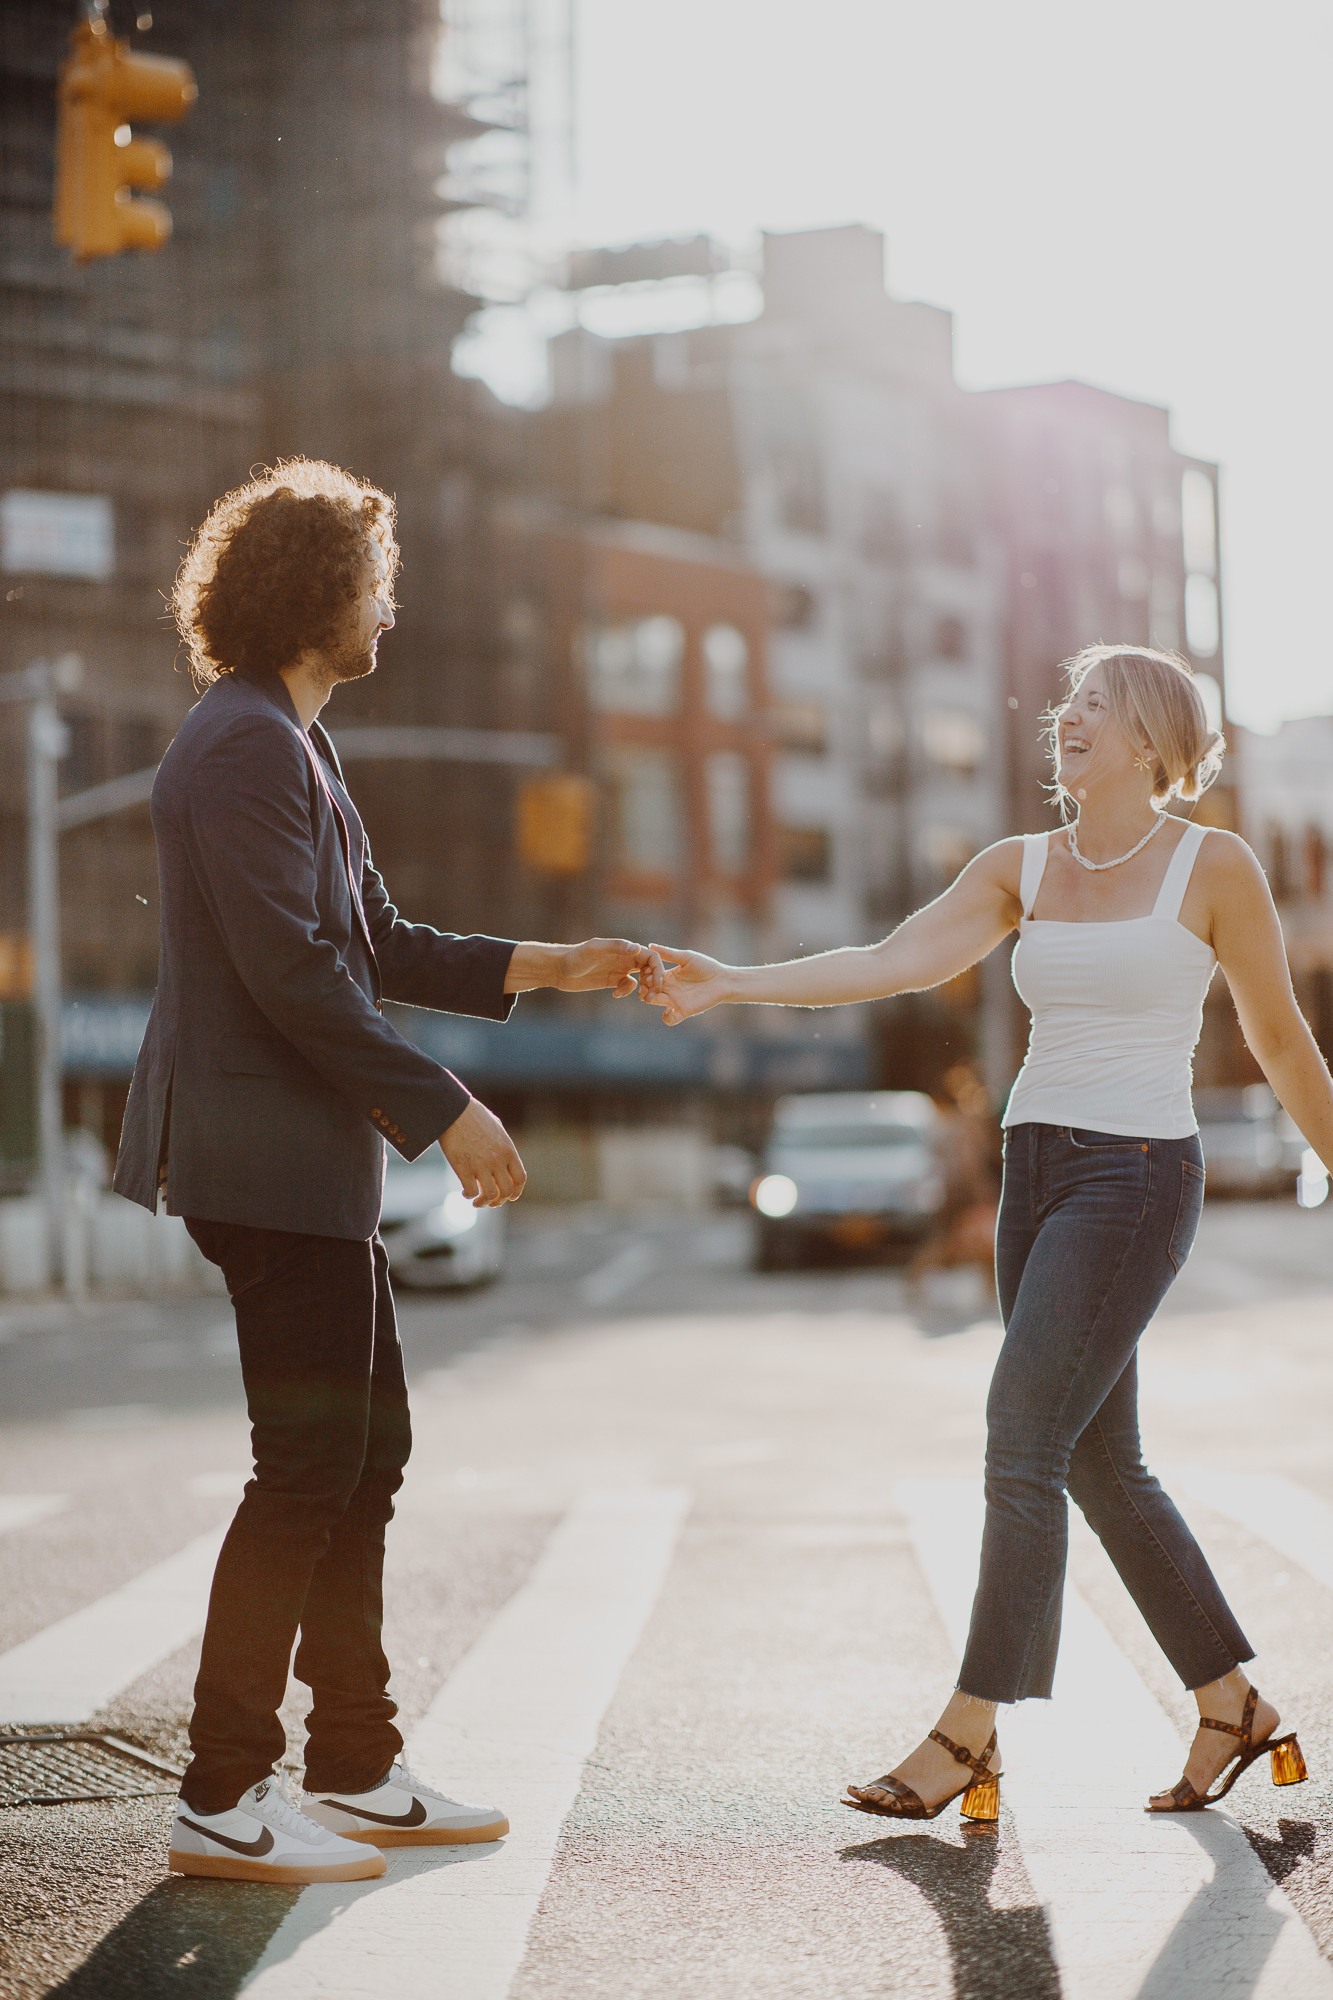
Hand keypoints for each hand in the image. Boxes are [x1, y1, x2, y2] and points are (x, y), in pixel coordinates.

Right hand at [440, 1097, 526, 1206]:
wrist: (454, 1111)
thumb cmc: (473, 1116)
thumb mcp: (497, 1129)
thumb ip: (503, 1146)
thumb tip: (505, 1159)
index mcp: (508, 1150)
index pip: (520, 1178)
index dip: (517, 1192)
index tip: (511, 1197)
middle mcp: (498, 1160)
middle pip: (506, 1191)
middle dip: (499, 1201)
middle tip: (491, 1203)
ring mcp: (481, 1165)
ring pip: (490, 1195)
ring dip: (484, 1203)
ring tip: (477, 1202)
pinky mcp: (464, 1168)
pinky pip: (471, 1191)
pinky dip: (469, 1196)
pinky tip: (464, 1193)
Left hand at [504, 939, 652, 997]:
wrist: (559, 968)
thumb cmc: (575, 956)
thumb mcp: (594, 950)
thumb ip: (616, 947)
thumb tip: (638, 947)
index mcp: (624, 949)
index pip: (651, 956)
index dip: (658, 969)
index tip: (654, 983)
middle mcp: (624, 958)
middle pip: (650, 968)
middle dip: (655, 982)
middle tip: (650, 995)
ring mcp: (618, 969)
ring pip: (642, 978)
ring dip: (646, 988)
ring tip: (642, 998)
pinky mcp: (611, 980)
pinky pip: (628, 986)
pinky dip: (627, 992)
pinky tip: (615, 995)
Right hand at [641, 944, 731, 1025]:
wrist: (723, 980)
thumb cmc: (706, 966)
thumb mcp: (686, 957)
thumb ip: (668, 953)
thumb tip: (650, 945)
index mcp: (668, 976)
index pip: (649, 977)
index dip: (645, 975)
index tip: (646, 972)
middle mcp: (669, 988)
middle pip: (648, 990)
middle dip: (643, 988)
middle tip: (644, 986)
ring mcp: (675, 1000)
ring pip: (654, 1002)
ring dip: (649, 999)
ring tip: (652, 996)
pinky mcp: (684, 1010)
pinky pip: (670, 1019)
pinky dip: (666, 1017)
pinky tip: (669, 1009)